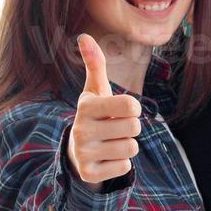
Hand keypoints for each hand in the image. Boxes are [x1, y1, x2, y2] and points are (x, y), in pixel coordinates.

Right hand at [66, 34, 142, 184]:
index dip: (133, 108)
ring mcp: (84, 153)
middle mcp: (81, 130)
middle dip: (130, 128)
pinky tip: (107, 158)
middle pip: (134, 128)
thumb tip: (83, 36)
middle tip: (115, 129)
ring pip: (131, 148)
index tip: (122, 110)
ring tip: (111, 142)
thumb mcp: (95, 90)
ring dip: (127, 146)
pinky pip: (124, 167)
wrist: (76, 151)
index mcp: (86, 106)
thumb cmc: (95, 115)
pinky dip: (121, 164)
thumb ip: (95, 64)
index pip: (131, 105)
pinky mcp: (89, 173)